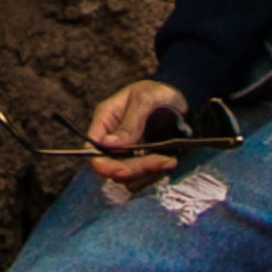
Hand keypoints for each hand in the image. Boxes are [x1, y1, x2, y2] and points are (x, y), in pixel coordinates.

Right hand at [84, 79, 191, 201]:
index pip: (93, 150)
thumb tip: (108, 145)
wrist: (179, 101)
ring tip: (170, 160)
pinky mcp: (141, 162)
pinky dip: (155, 174)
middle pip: (112, 167)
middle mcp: (112, 140)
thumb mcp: (145, 99)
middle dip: (136, 169)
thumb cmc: (159, 93)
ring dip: (148, 173)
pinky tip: (169, 161)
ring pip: (127, 177)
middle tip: (164, 161)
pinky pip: (142, 178)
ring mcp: (126, 153)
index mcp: (105, 120)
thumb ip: (130, 122)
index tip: (124, 171)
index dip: (104, 165)